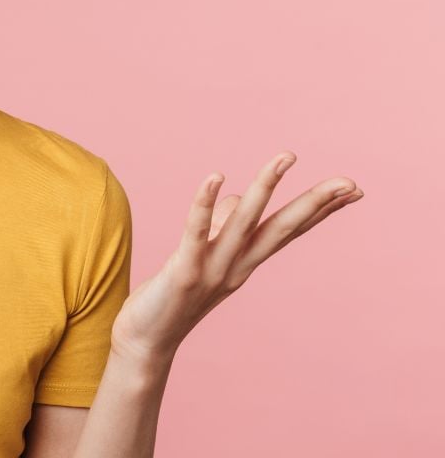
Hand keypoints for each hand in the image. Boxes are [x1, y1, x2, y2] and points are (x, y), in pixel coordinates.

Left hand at [108, 151, 363, 365]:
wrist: (146, 344)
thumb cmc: (172, 297)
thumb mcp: (202, 256)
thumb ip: (220, 226)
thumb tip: (234, 193)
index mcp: (244, 263)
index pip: (289, 230)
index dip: (320, 210)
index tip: (353, 189)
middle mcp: (236, 266)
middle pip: (282, 228)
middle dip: (315, 202)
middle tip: (349, 180)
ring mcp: (212, 270)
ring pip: (245, 222)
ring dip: (265, 187)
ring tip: (287, 156)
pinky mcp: (183, 272)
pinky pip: (196, 232)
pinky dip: (206, 203)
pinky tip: (215, 176)